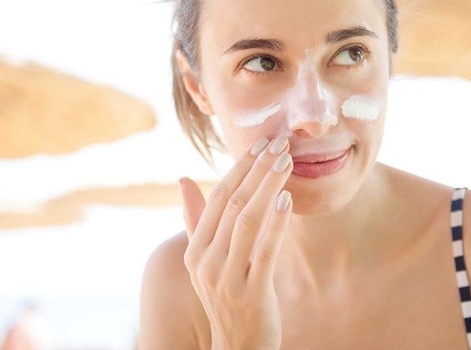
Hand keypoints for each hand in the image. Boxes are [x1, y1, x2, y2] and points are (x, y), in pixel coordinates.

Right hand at [180, 135, 293, 349]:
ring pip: (247, 221)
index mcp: (196, 249)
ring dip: (268, 187)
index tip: (260, 142)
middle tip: (279, 142)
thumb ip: (196, 220)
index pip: (217, 197)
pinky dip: (276, 223)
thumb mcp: (205, 260)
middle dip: (257, 169)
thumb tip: (183, 178)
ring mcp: (226, 277)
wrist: (237, 347)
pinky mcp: (251, 292)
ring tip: (286, 161)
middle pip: (233, 203)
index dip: (240, 167)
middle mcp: (205, 260)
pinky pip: (264, 250)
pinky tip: (287, 199)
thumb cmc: (226, 296)